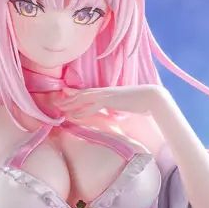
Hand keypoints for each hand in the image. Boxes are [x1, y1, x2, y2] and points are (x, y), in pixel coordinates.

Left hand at [46, 82, 172, 120]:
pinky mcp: (110, 100)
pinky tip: (74, 115)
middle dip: (68, 98)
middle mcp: (105, 91)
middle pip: (82, 93)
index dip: (75, 93)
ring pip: (84, 98)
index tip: (65, 96)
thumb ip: (117, 108)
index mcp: (108, 92)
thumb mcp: (126, 105)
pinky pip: (92, 106)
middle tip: (55, 103)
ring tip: (59, 109)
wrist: (153, 98)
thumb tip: (114, 113)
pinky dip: (82, 110)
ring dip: (71, 104)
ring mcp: (107, 95)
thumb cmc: (142, 102)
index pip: (88, 92)